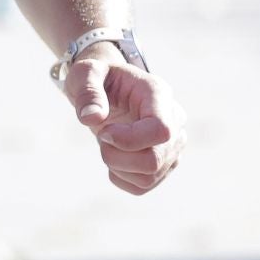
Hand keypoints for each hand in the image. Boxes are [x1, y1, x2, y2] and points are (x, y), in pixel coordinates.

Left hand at [58, 45, 184, 195]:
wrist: (108, 87)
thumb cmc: (98, 77)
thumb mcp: (85, 73)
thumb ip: (87, 92)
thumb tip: (92, 118)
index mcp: (158, 94)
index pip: (161, 130)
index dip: (129, 140)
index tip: (104, 131)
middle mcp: (175, 120)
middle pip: (155, 160)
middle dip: (116, 156)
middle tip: (101, 136)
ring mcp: (173, 144)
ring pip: (149, 177)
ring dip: (117, 167)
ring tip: (107, 144)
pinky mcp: (165, 163)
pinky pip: (144, 186)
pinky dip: (121, 177)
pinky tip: (114, 157)